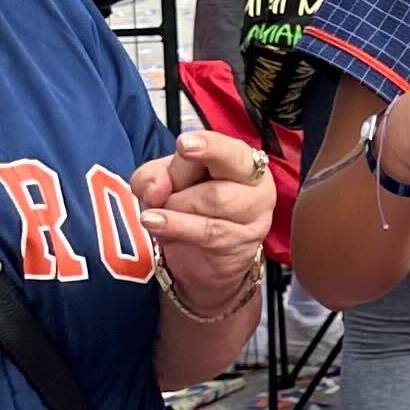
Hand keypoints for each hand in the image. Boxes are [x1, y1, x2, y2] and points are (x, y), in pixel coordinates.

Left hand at [131, 122, 275, 304]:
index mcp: (241, 160)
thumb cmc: (188, 212)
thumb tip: (157, 188)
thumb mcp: (163, 185)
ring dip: (176, 204)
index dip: (209, 144)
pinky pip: (207, 230)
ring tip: (156, 212)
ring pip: (214, 198)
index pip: (229, 147)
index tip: (184, 144)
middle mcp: (256, 185)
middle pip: (227, 166)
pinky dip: (175, 225)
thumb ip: (153, 176)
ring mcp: (254, 217)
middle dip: (182, 174)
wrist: (202, 264)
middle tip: (160, 188)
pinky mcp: (240, 245)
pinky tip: (153, 222)